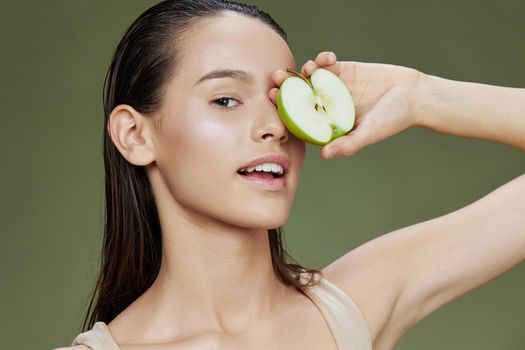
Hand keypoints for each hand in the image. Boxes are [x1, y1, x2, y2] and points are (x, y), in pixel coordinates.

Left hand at [269, 52, 422, 158]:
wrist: (414, 95)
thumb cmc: (393, 119)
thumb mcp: (370, 133)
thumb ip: (348, 144)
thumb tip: (324, 155)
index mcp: (329, 123)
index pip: (301, 117)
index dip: (285, 109)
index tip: (273, 100)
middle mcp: (328, 105)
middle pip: (300, 96)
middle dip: (286, 86)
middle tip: (276, 79)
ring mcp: (335, 86)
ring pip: (311, 78)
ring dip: (302, 71)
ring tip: (303, 68)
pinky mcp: (345, 70)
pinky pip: (327, 63)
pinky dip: (323, 59)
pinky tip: (326, 59)